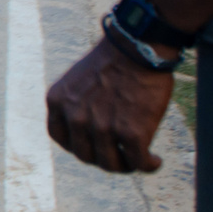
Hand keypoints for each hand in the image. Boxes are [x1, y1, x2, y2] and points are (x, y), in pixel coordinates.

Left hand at [45, 38, 174, 173]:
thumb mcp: (78, 80)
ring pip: (112, 164)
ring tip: (139, 159)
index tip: (91, 146)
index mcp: (57, 101)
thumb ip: (76, 104)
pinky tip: (155, 161)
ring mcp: (102, 127)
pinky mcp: (131, 133)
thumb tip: (89, 130)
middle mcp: (75, 117)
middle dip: (103, 158)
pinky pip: (139, 162)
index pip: (59, 137)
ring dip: (126, 165)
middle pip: (85, 155)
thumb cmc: (114, 59)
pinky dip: (148, 165)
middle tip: (120, 154)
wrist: (139, 46)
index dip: (76, 145)